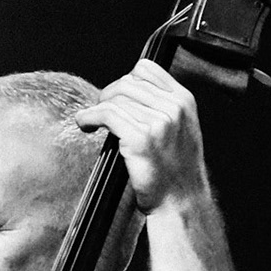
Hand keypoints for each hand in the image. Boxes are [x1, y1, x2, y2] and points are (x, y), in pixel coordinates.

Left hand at [75, 58, 207, 213]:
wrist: (181, 201)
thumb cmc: (177, 170)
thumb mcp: (181, 128)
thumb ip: (163, 106)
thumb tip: (129, 90)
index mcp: (184, 100)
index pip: (146, 69)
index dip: (125, 80)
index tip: (116, 95)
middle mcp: (173, 108)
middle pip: (127, 83)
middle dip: (109, 95)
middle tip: (100, 110)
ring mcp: (158, 123)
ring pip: (114, 98)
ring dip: (96, 108)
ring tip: (91, 120)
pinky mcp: (140, 139)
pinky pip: (106, 114)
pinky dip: (89, 117)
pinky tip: (86, 124)